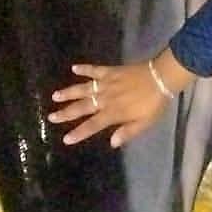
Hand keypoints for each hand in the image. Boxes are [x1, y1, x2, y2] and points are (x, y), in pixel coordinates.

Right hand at [50, 61, 170, 147]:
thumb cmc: (154, 104)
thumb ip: (127, 132)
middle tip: (51, 117)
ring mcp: (106, 83)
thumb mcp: (144, 123)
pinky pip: (95, 70)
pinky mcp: (110, 71)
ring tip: (55, 96)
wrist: (161, 78)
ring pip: (84, 89)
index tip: (65, 139)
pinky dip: (84, 69)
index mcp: (114, 113)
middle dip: (66, 113)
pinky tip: (74, 68)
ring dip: (69, 92)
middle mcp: (106, 99)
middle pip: (82, 107)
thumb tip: (112, 143)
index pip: (92, 125)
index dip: (79, 132)